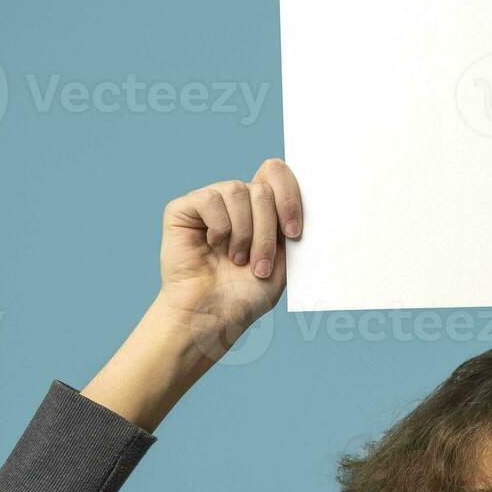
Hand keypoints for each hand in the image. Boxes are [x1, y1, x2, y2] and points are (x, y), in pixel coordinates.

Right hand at [152, 158, 303, 356]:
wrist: (212, 317)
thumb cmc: (245, 295)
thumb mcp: (283, 262)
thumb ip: (290, 227)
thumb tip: (310, 200)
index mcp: (260, 209)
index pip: (277, 174)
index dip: (290, 196)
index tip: (294, 233)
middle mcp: (235, 201)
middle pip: (262, 189)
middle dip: (267, 231)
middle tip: (259, 265)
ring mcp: (208, 203)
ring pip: (238, 191)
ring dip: (245, 233)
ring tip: (237, 260)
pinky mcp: (182, 209)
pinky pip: (211, 198)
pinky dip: (219, 227)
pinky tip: (213, 246)